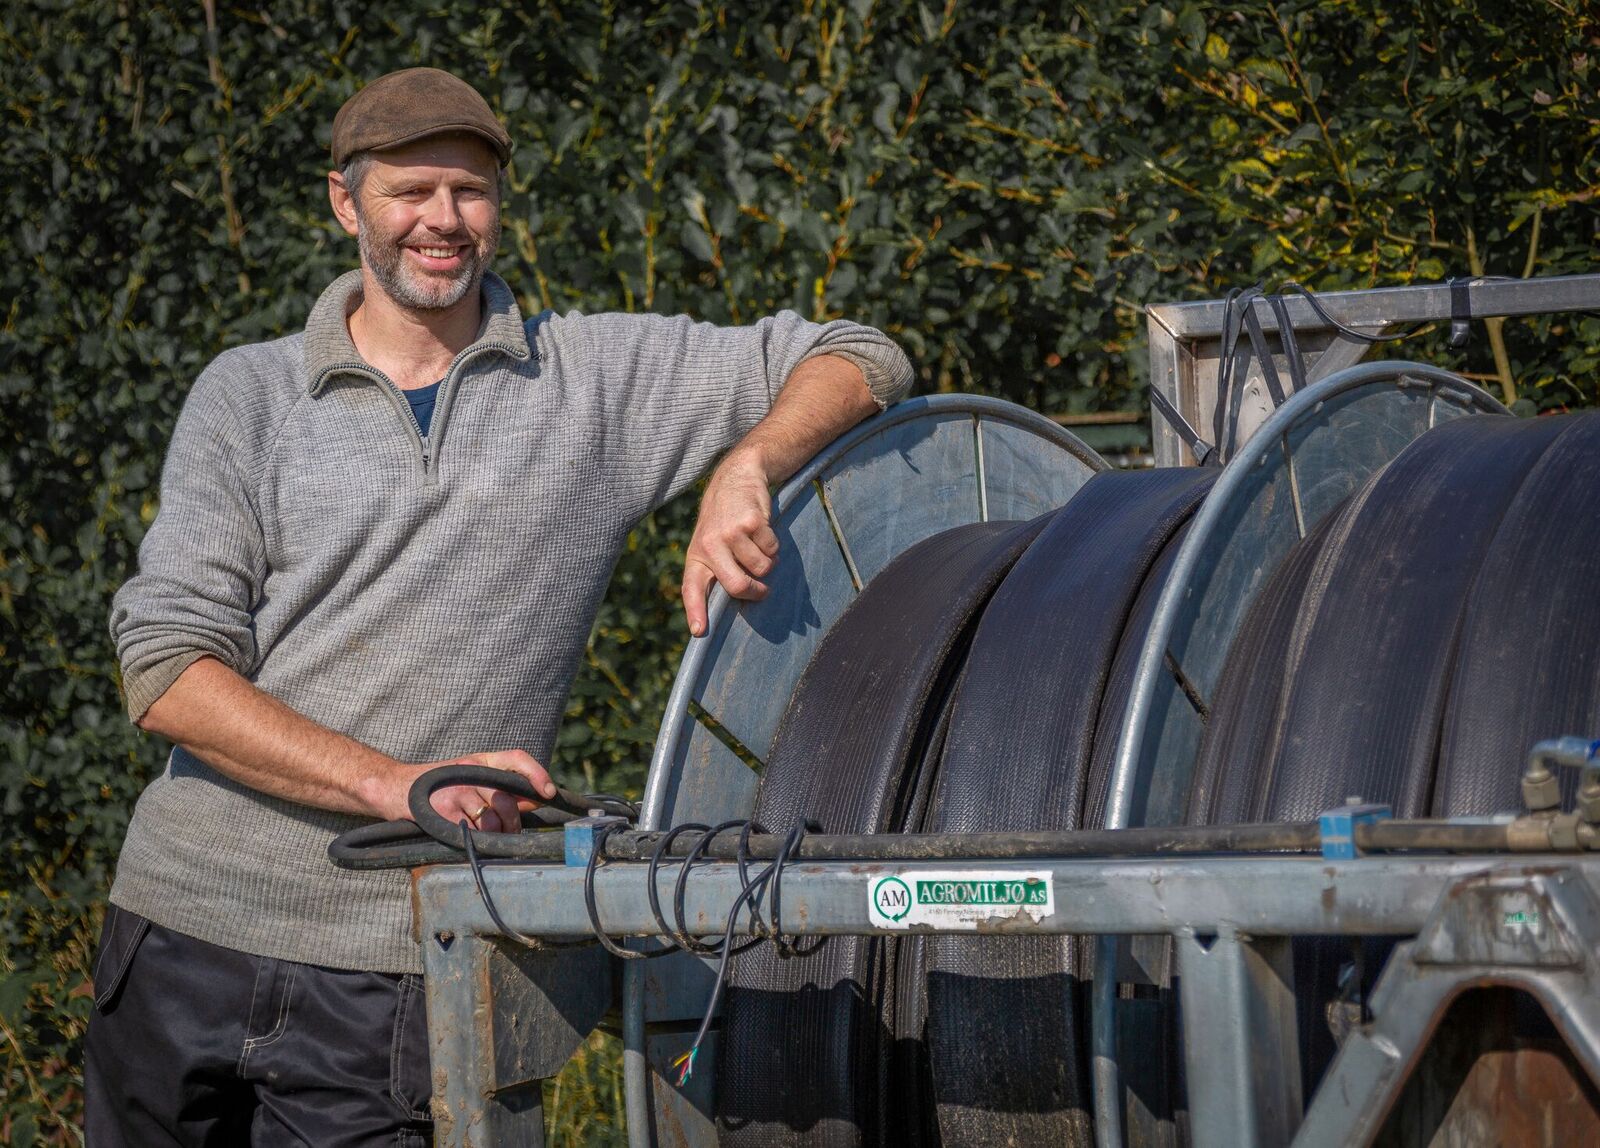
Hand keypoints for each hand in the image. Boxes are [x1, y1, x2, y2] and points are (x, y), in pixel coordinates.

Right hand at [398, 749, 556, 833]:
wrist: (395, 788)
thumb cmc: (439, 787)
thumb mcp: (471, 778)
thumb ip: (502, 788)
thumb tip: (535, 801)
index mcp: (481, 761)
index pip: (517, 758)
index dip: (536, 774)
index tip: (548, 793)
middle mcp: (470, 772)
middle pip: (507, 801)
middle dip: (512, 823)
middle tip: (508, 833)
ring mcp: (457, 791)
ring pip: (492, 821)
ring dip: (493, 835)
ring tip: (485, 837)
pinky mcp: (444, 811)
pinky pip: (471, 833)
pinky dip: (473, 841)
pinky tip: (465, 838)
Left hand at [682, 448, 779, 636]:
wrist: (736, 479)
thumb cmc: (724, 521)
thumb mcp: (710, 543)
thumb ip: (717, 570)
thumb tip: (738, 601)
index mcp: (696, 556)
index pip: (692, 588)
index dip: (696, 611)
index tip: (699, 632)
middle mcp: (709, 546)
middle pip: (738, 586)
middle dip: (756, 591)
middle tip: (762, 590)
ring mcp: (730, 533)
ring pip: (762, 568)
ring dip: (768, 563)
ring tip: (758, 547)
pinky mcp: (751, 522)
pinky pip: (772, 549)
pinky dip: (774, 546)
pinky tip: (762, 531)